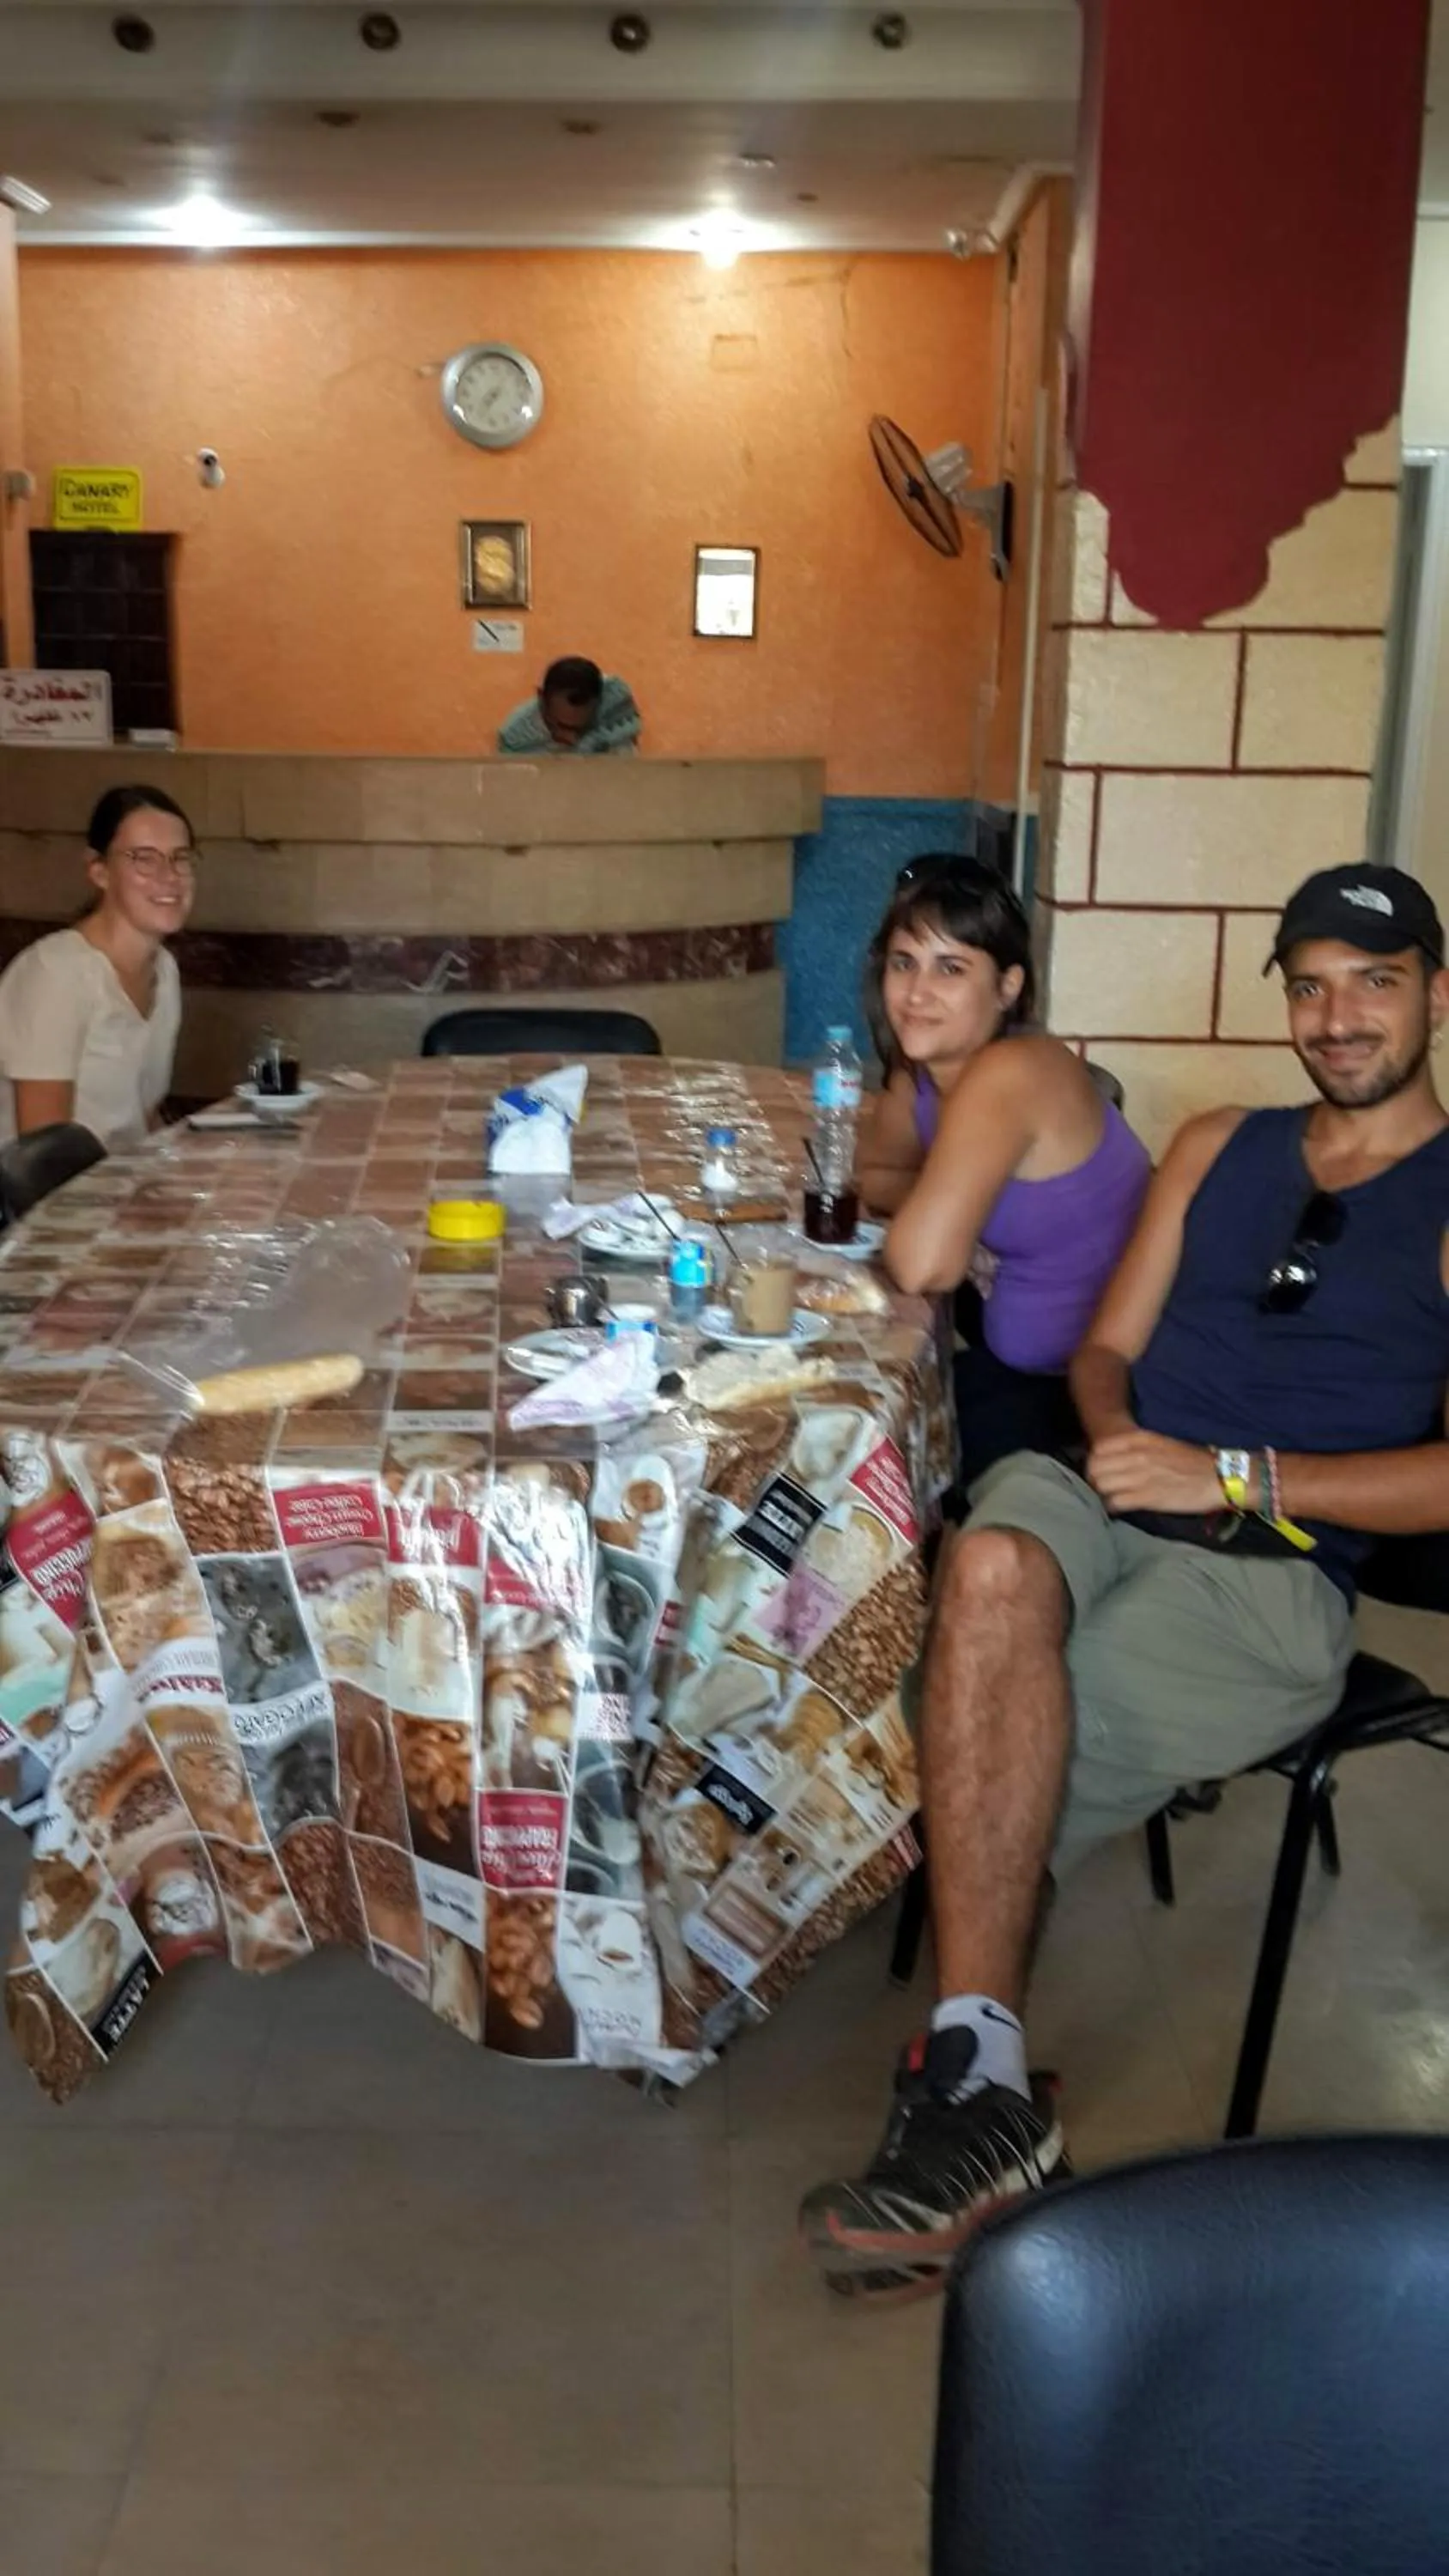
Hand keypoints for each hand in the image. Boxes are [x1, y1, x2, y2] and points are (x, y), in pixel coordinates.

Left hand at [1086, 1428, 1222, 1516]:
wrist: (1219, 1478)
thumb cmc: (1192, 1461)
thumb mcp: (1162, 1443)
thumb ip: (1137, 1448)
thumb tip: (1114, 1458)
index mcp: (1141, 1440)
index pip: (1099, 1449)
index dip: (1094, 1462)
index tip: (1100, 1471)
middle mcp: (1137, 1456)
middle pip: (1095, 1468)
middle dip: (1093, 1479)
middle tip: (1101, 1488)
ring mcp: (1141, 1477)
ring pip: (1101, 1485)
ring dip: (1101, 1494)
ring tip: (1108, 1499)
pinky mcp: (1147, 1498)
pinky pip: (1114, 1503)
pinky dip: (1111, 1507)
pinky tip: (1117, 1509)